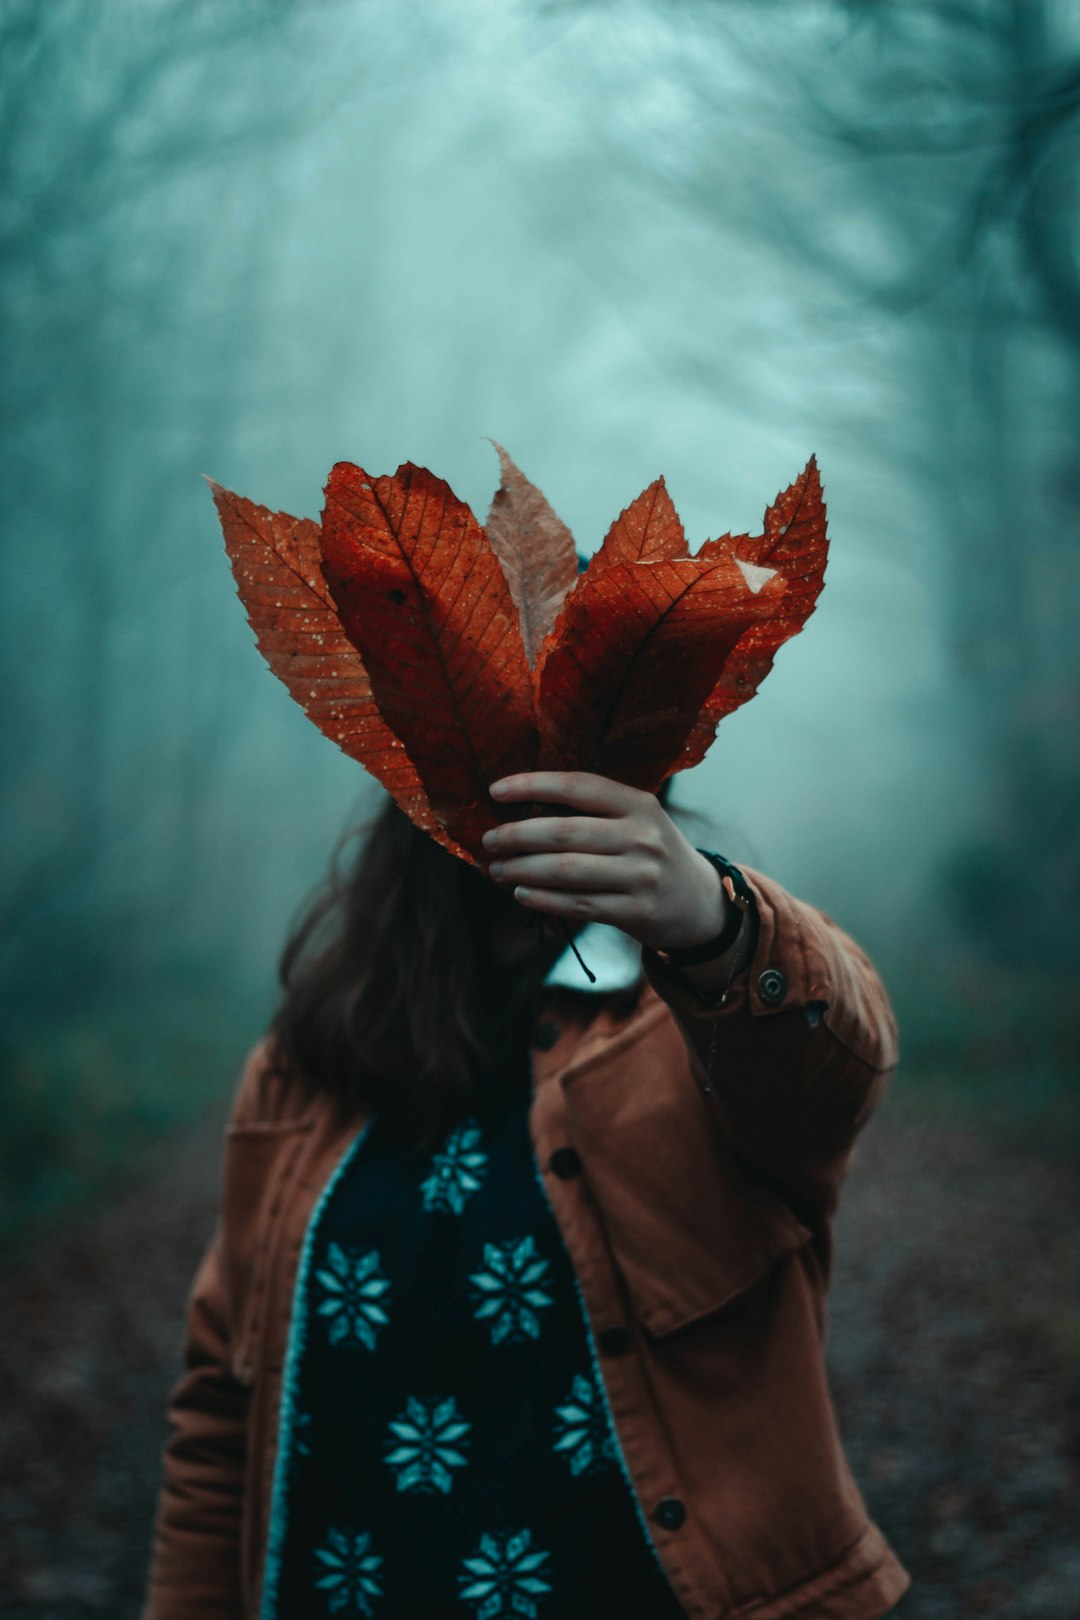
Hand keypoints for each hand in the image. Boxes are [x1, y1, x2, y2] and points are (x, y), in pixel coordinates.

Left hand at [482, 770, 728, 951]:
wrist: (700, 903)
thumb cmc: (652, 854)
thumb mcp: (638, 820)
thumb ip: (593, 812)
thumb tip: (520, 810)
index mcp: (639, 804)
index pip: (577, 786)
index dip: (533, 785)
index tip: (495, 791)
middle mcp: (642, 836)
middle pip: (564, 832)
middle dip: (517, 836)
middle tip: (489, 840)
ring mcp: (641, 876)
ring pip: (566, 871)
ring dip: (523, 871)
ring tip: (498, 870)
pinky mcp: (637, 911)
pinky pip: (578, 904)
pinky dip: (543, 900)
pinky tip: (522, 895)